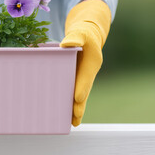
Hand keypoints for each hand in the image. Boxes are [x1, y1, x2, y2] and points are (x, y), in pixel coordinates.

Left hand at [60, 0, 110, 125]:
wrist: (87, 34)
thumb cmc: (83, 33)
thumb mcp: (81, 32)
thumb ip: (75, 37)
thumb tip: (66, 44)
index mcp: (91, 63)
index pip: (86, 77)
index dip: (81, 88)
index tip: (77, 99)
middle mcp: (88, 73)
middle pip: (84, 92)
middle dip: (79, 106)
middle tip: (75, 120)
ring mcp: (82, 77)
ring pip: (79, 95)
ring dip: (75, 108)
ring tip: (71, 123)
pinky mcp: (76, 78)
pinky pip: (73, 91)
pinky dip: (70, 101)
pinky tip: (64, 112)